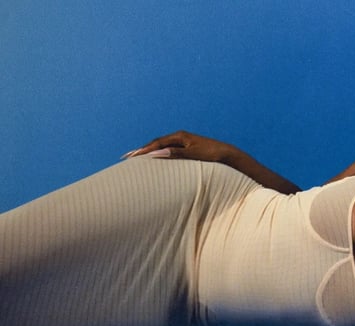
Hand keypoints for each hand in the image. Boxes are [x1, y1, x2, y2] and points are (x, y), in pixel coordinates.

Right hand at [121, 131, 235, 162]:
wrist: (228, 154)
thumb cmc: (212, 154)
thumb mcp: (194, 155)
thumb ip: (176, 153)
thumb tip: (157, 154)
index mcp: (180, 136)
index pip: (157, 144)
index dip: (143, 150)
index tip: (130, 157)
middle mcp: (180, 137)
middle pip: (157, 144)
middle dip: (142, 150)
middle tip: (126, 158)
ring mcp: (183, 142)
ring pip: (162, 147)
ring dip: (149, 152)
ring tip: (136, 159)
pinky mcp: (187, 148)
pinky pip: (168, 151)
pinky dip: (158, 154)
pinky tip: (154, 160)